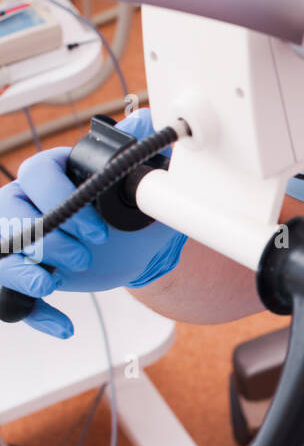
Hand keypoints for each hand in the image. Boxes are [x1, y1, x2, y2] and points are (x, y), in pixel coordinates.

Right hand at [0, 109, 183, 338]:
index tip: (98, 229)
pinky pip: (15, 294)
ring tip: (51, 285)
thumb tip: (146, 118)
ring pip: (1, 251)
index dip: (60, 199)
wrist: (137, 252)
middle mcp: (29, 203)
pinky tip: (63, 327)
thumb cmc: (131, 214)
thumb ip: (138, 154)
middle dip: (45, 238)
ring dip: (23, 272)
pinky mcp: (28, 273)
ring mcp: (23, 240)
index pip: (36, 172)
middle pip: (11, 211)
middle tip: (83, 256)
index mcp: (54, 174)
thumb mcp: (139, 187)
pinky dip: (36, 313)